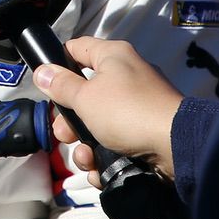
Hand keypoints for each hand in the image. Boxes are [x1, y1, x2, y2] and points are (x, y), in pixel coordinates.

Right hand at [34, 36, 181, 183]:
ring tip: (87, 159)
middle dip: (70, 121)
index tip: (47, 85)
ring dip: (86, 145)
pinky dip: (106, 156)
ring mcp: (137, 106)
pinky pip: (116, 141)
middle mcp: (126, 77)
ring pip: (98, 124)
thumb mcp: (85, 98)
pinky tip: (101, 169)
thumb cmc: (127, 112)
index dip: (58, 63)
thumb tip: (42, 71)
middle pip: (85, 94)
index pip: (78, 49)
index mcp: (113, 57)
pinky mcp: (145, 132)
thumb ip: (60, 86)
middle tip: (64, 135)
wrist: (176, 146)